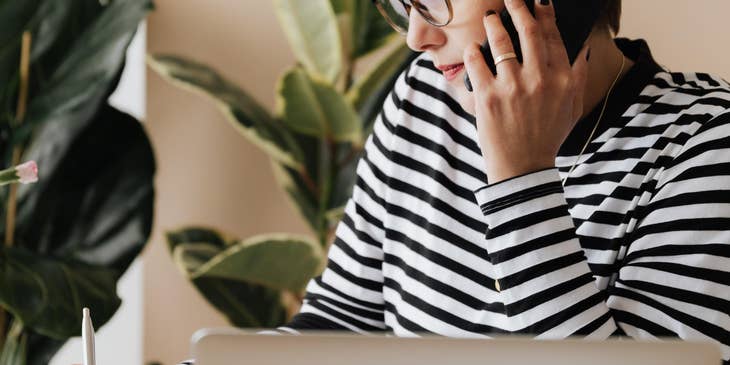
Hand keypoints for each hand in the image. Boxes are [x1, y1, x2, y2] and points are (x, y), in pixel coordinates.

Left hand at [463, 0, 589, 183]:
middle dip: (518, 8)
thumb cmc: (547, 137)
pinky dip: (473, 52)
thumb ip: (579, 77)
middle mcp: (540, 79)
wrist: (523, 167)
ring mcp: (513, 87)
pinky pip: (477, 63)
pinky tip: (472, 47)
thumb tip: (582, 50)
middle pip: (529, 31)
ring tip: (489, 17)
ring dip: (494, 24)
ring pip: (502, 43)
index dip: (545, 13)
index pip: (553, 37)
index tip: (539, 0)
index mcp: (562, 79)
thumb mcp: (573, 108)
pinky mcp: (488, 97)